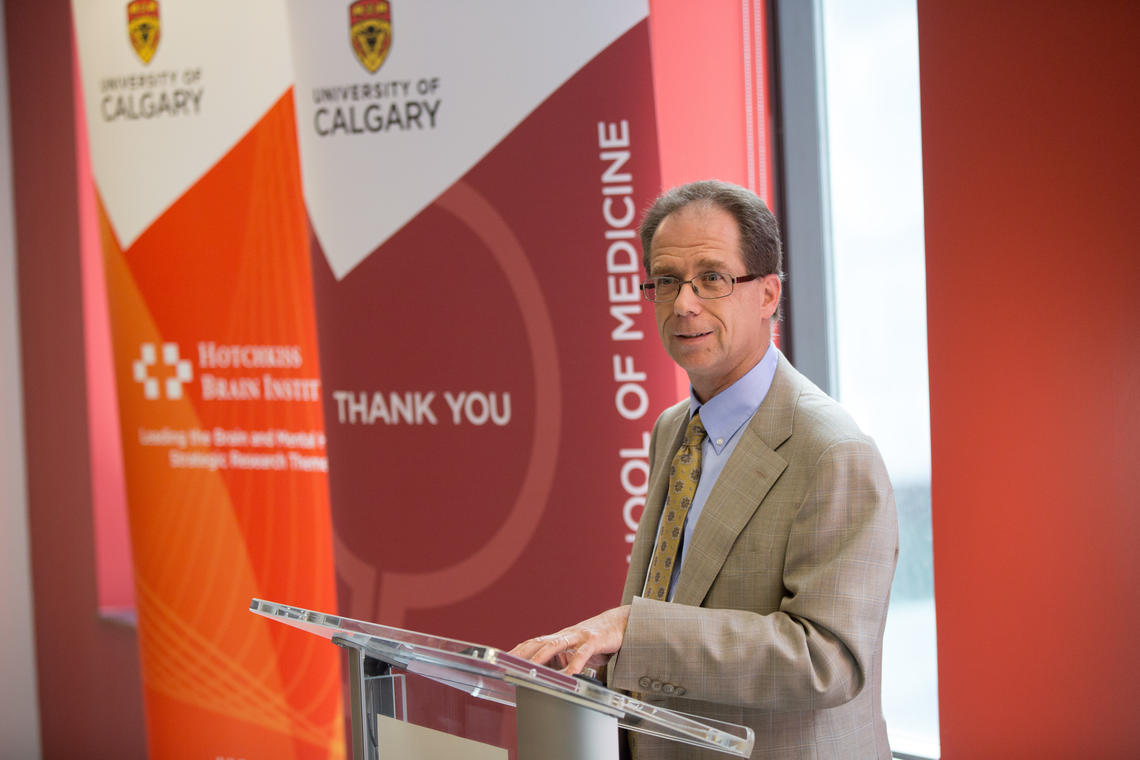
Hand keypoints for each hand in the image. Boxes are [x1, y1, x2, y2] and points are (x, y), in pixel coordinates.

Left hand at [509, 605, 631, 675]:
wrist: (622, 622)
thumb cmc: (598, 638)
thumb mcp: (577, 650)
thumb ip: (564, 659)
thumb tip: (550, 674)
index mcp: (559, 638)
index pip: (533, 643)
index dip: (517, 650)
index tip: (501, 660)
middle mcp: (565, 635)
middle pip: (538, 642)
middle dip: (521, 653)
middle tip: (506, 665)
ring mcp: (579, 636)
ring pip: (556, 645)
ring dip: (541, 657)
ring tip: (531, 670)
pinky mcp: (595, 640)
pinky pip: (583, 653)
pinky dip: (575, 664)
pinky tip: (570, 675)